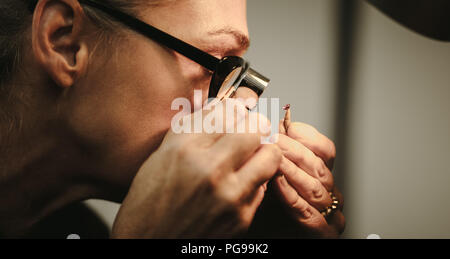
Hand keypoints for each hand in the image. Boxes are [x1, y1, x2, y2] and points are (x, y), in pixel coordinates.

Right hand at [111, 99, 281, 237]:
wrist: (148, 245)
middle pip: (255, 128)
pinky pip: (264, 186)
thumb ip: (194, 127)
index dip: (235, 107)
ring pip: (271, 155)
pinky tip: (238, 183)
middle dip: (254, 125)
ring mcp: (229, 196)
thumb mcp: (162, 156)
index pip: (227, 111)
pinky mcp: (242, 218)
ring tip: (251, 154)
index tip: (237, 110)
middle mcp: (209, 170)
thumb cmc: (149, 204)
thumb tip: (224, 107)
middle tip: (249, 130)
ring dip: (263, 150)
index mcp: (184, 149)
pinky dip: (255, 180)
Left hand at [273, 111, 344, 237]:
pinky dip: (290, 195)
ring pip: (314, 186)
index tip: (284, 126)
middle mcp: (331, 194)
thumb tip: (270, 125)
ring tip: (272, 157)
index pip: (325, 150)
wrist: (270, 237)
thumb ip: (274, 153)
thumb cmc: (269, 211)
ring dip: (291, 169)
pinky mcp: (322, 233)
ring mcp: (330, 215)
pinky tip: (277, 182)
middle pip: (318, 165)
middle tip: (272, 138)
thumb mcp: (270, 174)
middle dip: (293, 149)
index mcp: (323, 177)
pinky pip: (306, 211)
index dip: (305, 136)